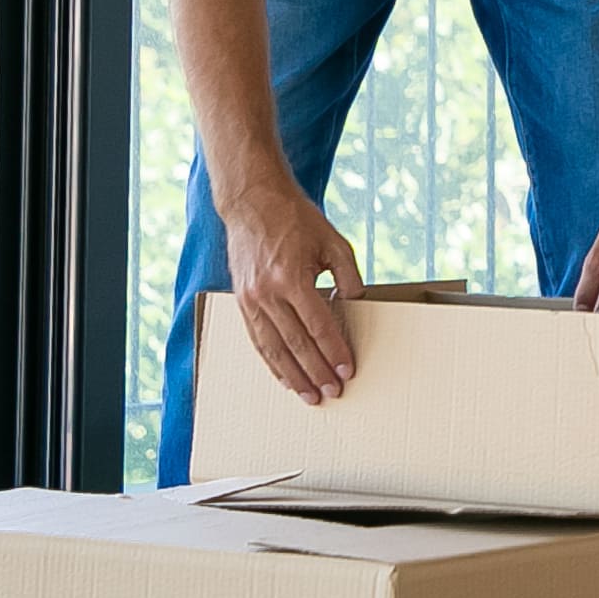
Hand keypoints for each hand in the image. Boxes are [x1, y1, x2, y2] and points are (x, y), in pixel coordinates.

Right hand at [220, 177, 364, 405]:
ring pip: (273, 348)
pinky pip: (257, 340)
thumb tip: (356, 304)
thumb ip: (348, 276)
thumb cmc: (297, 220)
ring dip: (292, 376)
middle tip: (332, 392)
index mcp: (291, 277)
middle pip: (295, 344)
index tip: (346, 370)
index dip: (333, 351)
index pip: (318, 326)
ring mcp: (251, 299)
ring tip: (309, 395)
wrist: (253, 202)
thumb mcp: (333, 242)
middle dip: (316, 372)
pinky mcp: (242, 301)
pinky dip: (272, 362)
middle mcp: (267, 293)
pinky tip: (284, 377)